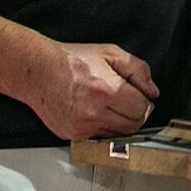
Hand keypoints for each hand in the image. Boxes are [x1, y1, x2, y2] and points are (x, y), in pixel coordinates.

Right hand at [23, 42, 159, 140]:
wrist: (38, 72)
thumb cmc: (72, 60)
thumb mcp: (110, 53)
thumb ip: (138, 70)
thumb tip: (152, 91)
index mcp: (106, 90)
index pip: (141, 108)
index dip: (146, 102)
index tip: (142, 96)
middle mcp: (94, 112)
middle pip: (133, 125)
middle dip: (137, 113)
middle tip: (130, 101)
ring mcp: (82, 127)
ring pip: (118, 134)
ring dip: (121, 122)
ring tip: (112, 105)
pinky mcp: (73, 136)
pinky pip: (100, 138)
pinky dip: (104, 127)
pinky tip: (97, 112)